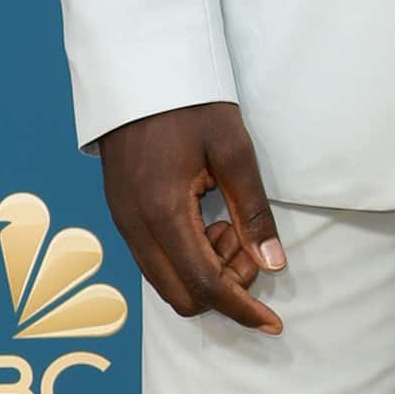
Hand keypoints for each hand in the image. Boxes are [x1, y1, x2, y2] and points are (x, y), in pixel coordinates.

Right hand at [100, 103, 288, 332]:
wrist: (138, 70)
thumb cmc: (189, 104)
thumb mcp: (233, 150)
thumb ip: (252, 211)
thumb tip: (272, 265)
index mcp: (162, 212)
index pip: (205, 285)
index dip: (242, 309)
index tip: (273, 322)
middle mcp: (134, 226)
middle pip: (181, 296)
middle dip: (224, 288)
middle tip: (249, 246)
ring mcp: (122, 222)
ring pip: (165, 282)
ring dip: (206, 272)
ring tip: (229, 224)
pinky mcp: (121, 214)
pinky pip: (155, 260)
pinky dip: (187, 257)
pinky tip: (208, 222)